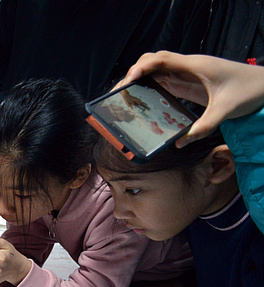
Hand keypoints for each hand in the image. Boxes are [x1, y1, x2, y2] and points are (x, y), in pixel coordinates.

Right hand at [120, 51, 263, 146]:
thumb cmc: (249, 91)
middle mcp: (188, 67)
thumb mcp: (226, 111)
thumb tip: (179, 143)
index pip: (162, 59)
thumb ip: (203, 128)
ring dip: (139, 81)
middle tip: (119, 93)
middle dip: (133, 74)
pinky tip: (142, 101)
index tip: (128, 80)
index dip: (142, 67)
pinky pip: (164, 81)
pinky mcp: (188, 83)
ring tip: (124, 98)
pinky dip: (150, 88)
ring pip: (156, 71)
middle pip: (153, 62)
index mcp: (195, 66)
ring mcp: (187, 74)